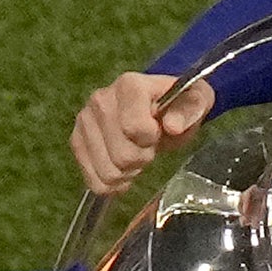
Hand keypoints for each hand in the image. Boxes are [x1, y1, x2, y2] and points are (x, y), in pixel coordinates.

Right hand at [70, 70, 215, 195]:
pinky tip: (122, 171)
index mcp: (129, 86)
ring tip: (136, 157)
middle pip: (122, 155)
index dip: (151, 139)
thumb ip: (188, 111)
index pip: (134, 127)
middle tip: (149, 147)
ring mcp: (85, 121)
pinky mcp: (77, 141)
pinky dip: (111, 184)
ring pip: (108, 171)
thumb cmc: (176, 105)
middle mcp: (100, 100)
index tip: (158, 132)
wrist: (157, 107)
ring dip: (127, 172)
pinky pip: (93, 180)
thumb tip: (173, 126)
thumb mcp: (194, 102)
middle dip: (142, 158)